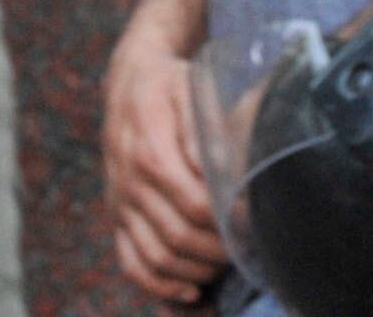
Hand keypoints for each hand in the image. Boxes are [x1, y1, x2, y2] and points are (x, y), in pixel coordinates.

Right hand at [102, 29, 227, 302]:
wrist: (128, 81)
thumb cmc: (171, 85)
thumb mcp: (191, 90)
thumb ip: (207, 129)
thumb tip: (224, 170)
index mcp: (150, 151)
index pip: (194, 204)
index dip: (228, 220)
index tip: (255, 220)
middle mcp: (130, 181)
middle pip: (177, 236)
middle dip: (218, 250)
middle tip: (248, 246)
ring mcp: (120, 202)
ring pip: (156, 257)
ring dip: (196, 270)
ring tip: (226, 263)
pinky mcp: (116, 215)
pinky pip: (131, 262)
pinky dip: (160, 285)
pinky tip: (191, 290)